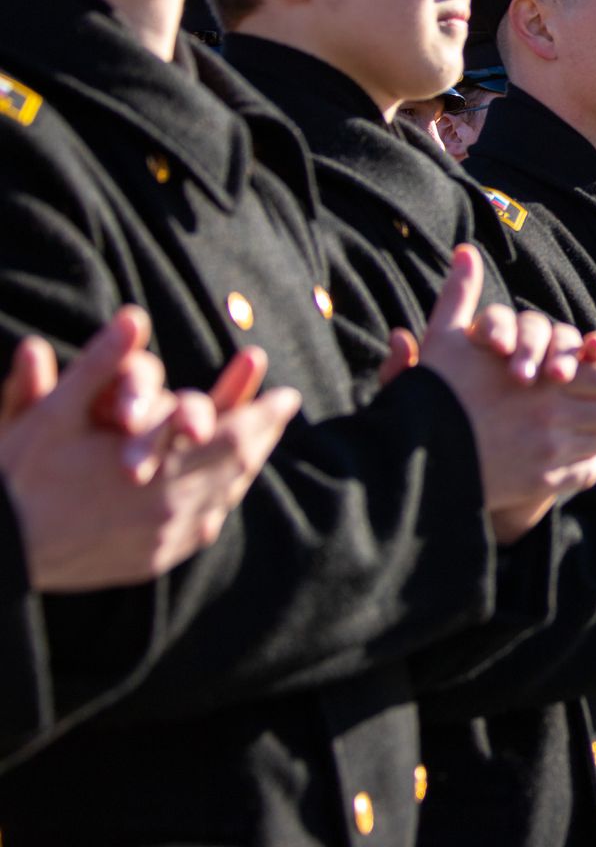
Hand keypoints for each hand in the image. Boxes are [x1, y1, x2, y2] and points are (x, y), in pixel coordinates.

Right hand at [0, 312, 298, 591]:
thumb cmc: (21, 476)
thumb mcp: (54, 412)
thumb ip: (101, 363)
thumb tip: (134, 314)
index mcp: (157, 468)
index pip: (233, 435)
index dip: (263, 413)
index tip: (287, 395)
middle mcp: (171, 508)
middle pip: (237, 466)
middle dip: (263, 435)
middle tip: (281, 411)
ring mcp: (165, 540)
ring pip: (224, 497)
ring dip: (245, 467)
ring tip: (258, 444)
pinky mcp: (152, 561)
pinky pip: (203, 528)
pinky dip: (218, 501)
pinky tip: (222, 489)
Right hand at [420, 247, 595, 542]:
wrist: (412, 455)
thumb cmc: (431, 393)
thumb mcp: (444, 338)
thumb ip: (462, 296)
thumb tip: (465, 251)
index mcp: (543, 379)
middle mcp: (555, 416)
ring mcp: (550, 453)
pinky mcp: (539, 483)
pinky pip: (583, 473)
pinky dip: (593, 464)